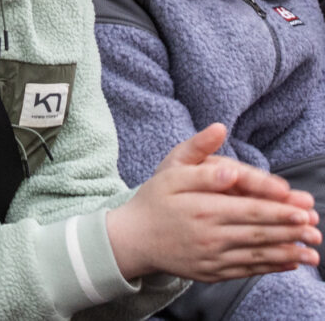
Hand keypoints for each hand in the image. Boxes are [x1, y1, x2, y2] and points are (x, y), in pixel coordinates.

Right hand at [108, 125, 320, 282]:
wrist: (132, 238)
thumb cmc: (154, 202)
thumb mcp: (170, 175)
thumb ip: (202, 168)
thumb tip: (229, 166)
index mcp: (201, 209)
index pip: (249, 209)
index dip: (278, 210)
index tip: (302, 209)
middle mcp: (209, 236)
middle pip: (258, 233)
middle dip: (290, 232)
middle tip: (315, 229)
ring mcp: (211, 257)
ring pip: (257, 255)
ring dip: (288, 253)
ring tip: (312, 252)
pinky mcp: (212, 272)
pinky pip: (247, 270)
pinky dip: (271, 267)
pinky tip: (289, 263)